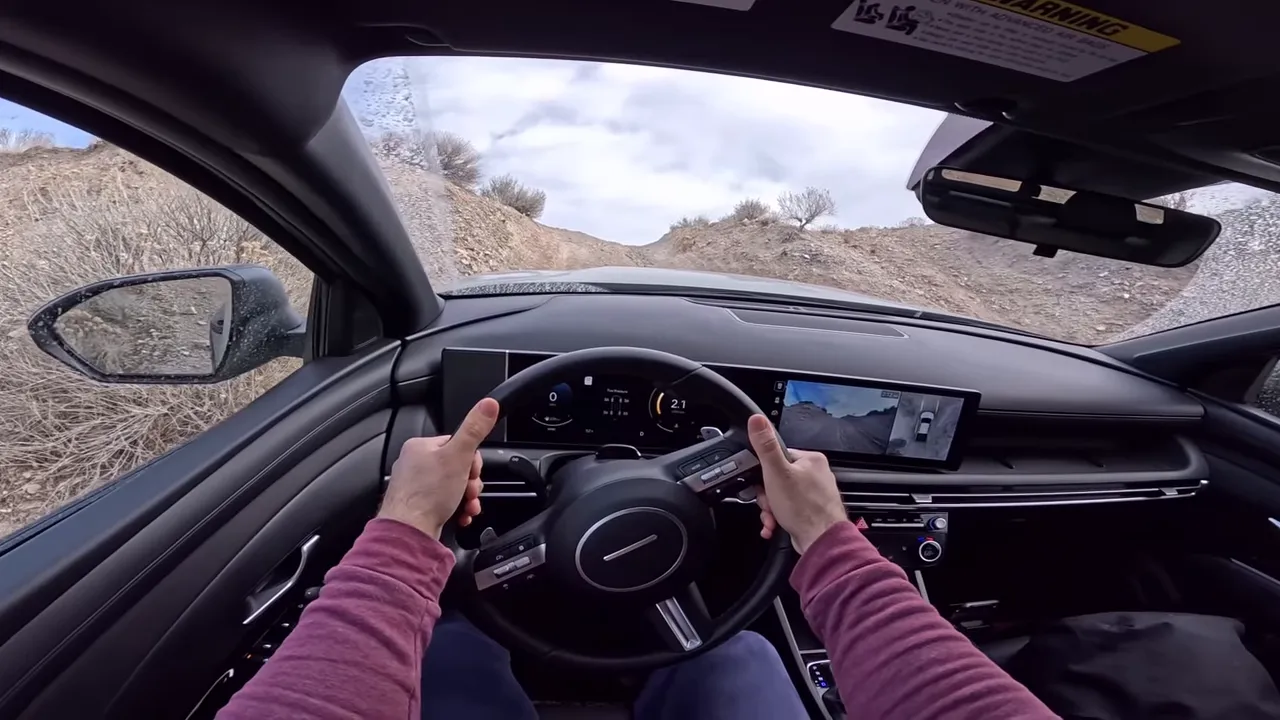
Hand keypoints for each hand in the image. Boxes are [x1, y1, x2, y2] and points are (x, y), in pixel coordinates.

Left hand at [378, 398, 499, 539]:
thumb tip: (489, 404)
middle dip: (470, 483)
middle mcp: (415, 464)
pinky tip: (460, 516)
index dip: (472, 461)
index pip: (457, 444)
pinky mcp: (418, 506)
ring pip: (452, 487)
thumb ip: (474, 429)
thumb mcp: (459, 456)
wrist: (409, 531)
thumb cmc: (427, 495)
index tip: (473, 472)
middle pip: (457, 467)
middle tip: (469, 492)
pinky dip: (456, 509)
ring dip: (466, 498)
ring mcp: (415, 486)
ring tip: (466, 507)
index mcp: (421, 446)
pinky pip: (444, 503)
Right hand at [749, 414, 847, 553]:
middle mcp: (816, 475)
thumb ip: (765, 446)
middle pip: (777, 478)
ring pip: (781, 496)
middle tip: (769, 502)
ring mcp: (814, 494)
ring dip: (771, 508)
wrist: (820, 542)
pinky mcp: (811, 511)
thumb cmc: (804, 509)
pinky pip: (789, 509)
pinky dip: (779, 517)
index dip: (764, 473)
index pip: (778, 456)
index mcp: (810, 460)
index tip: (762, 484)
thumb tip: (757, 420)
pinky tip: (776, 525)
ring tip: (773, 516)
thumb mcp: (776, 472)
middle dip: (767, 495)